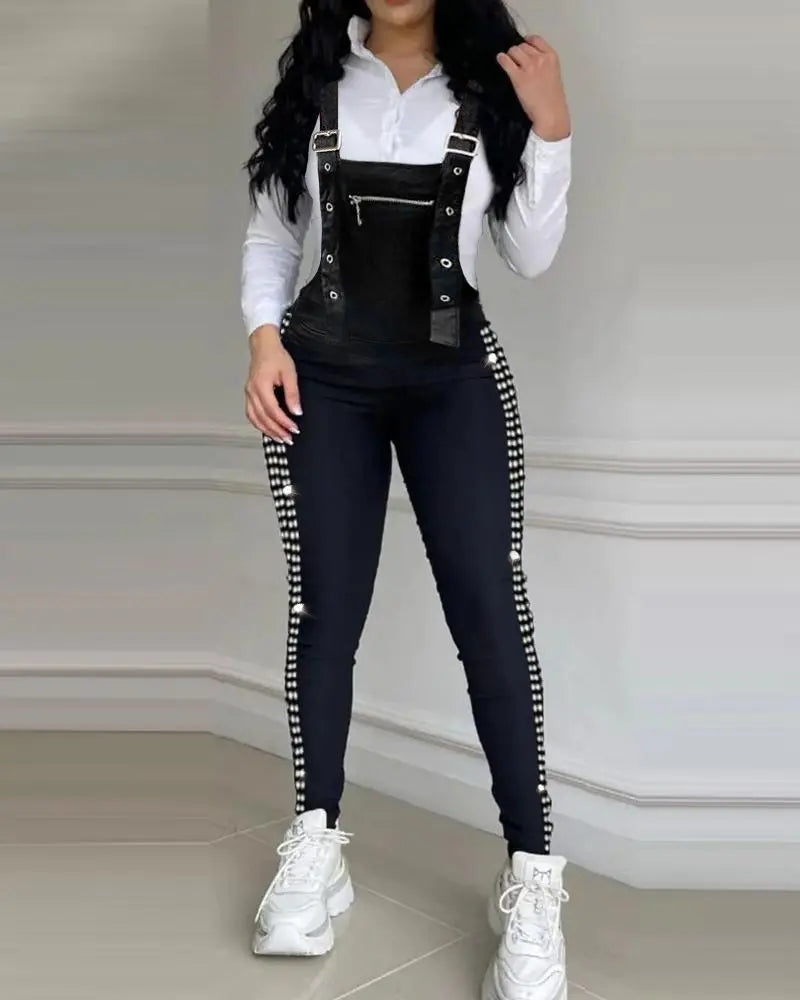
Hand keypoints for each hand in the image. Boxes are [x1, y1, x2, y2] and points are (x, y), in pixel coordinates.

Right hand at [245, 325, 301, 442]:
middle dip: (276, 431)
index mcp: (261, 385)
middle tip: (289, 439)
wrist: (264, 346)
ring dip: (267, 430)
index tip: (294, 429)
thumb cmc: (276, 357)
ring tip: (280, 438)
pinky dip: (259, 424)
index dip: (283, 422)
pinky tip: (268, 429)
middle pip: (263, 417)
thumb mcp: (289, 373)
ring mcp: (248, 393)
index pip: (273, 410)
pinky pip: (251, 413)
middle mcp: (252, 391)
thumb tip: (296, 412)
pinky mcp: (249, 394)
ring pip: (255, 418)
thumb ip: (292, 394)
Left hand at [497, 35, 570, 141]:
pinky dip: (502, 59)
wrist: (550, 114)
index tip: (524, 44)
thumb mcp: (554, 75)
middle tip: (516, 60)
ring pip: (514, 50)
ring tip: (509, 62)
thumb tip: (530, 59)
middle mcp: (540, 59)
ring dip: (510, 55)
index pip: (536, 39)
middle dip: (518, 52)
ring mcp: (529, 67)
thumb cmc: (552, 100)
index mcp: (551, 57)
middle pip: (523, 45)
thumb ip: (544, 64)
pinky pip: (506, 61)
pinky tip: (501, 60)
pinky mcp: (518, 77)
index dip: (527, 42)